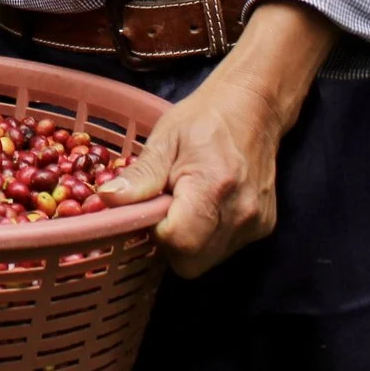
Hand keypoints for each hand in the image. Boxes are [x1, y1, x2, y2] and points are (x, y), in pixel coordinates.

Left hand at [98, 0, 337, 276]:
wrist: (253, 109)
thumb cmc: (203, 120)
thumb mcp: (164, 139)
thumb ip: (140, 175)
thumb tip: (106, 198)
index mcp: (214, 186)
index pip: (177, 241)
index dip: (155, 232)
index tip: (150, 208)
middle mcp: (241, 211)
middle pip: (192, 261)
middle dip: (170, 244)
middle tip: (164, 209)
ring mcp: (256, 223)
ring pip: (206, 261)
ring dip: (188, 242)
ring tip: (185, 204)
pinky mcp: (263, 228)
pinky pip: (223, 250)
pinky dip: (207, 238)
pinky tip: (204, 209)